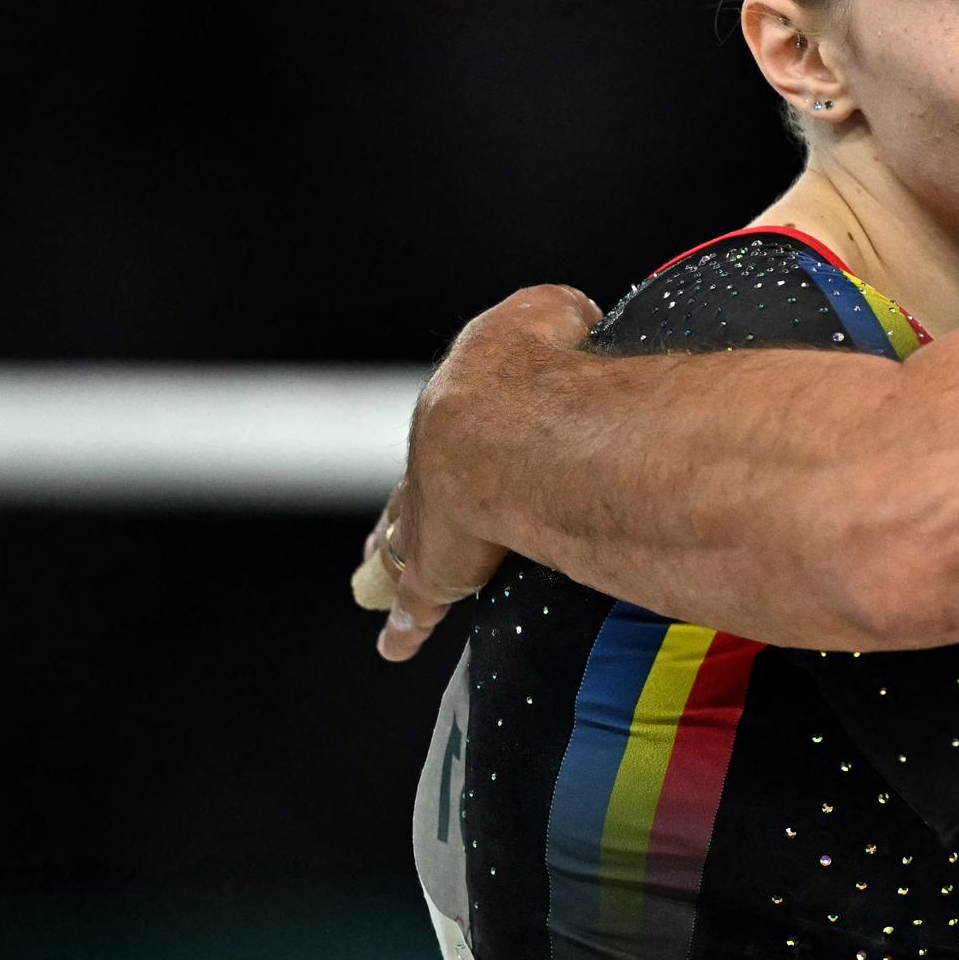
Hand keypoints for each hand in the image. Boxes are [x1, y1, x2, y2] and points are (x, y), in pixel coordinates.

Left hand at [354, 284, 602, 660]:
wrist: (502, 422)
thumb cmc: (534, 364)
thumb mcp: (550, 314)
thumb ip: (560, 321)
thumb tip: (578, 326)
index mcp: (462, 402)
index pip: (451, 424)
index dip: (452, 438)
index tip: (451, 450)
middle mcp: (432, 461)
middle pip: (412, 489)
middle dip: (407, 505)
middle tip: (390, 525)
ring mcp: (428, 519)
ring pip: (402, 544)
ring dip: (394, 560)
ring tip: (380, 577)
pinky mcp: (434, 570)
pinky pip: (414, 604)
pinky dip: (406, 625)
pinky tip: (395, 645)